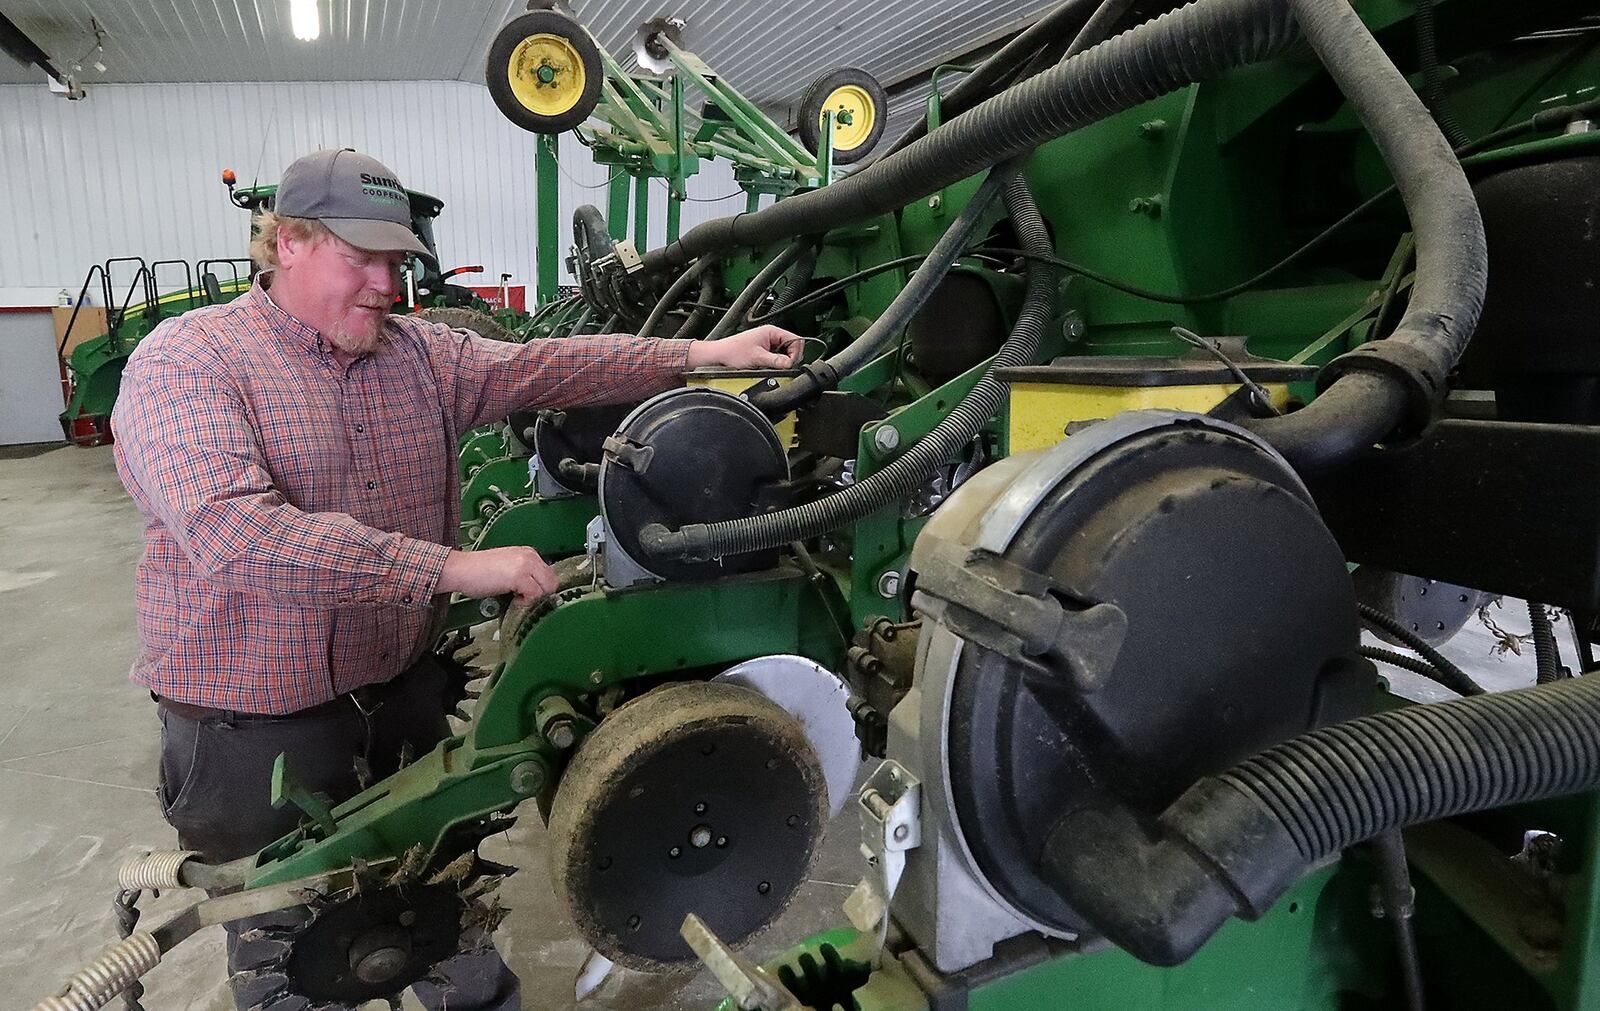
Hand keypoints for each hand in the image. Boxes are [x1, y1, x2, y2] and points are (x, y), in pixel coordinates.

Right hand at [438, 547, 557, 603]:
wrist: (460, 569)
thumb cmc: (478, 572)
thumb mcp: (507, 568)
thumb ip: (524, 574)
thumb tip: (537, 590)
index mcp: (528, 553)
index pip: (549, 575)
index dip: (541, 589)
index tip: (528, 595)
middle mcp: (529, 556)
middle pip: (552, 582)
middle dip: (541, 594)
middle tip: (523, 598)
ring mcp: (525, 565)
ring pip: (547, 588)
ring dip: (534, 598)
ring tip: (516, 597)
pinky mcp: (519, 576)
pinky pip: (535, 594)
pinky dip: (526, 601)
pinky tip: (513, 599)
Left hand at [686, 324, 804, 369]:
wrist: (719, 355)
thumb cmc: (733, 352)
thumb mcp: (757, 358)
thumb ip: (776, 361)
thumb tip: (790, 364)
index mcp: (771, 331)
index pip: (795, 340)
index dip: (795, 353)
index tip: (790, 364)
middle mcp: (771, 335)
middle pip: (792, 346)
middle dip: (790, 358)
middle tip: (784, 367)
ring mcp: (768, 343)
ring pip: (785, 352)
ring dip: (783, 361)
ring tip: (773, 366)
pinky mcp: (764, 350)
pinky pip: (777, 356)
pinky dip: (777, 362)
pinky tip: (769, 366)